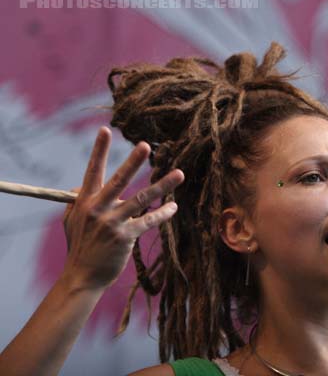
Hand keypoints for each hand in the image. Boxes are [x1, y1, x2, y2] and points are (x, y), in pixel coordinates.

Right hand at [62, 127, 183, 290]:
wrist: (82, 276)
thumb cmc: (79, 246)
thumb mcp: (71, 220)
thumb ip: (76, 200)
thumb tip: (81, 184)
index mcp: (84, 201)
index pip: (93, 170)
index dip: (99, 150)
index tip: (105, 129)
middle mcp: (98, 209)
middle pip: (118, 180)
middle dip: (132, 162)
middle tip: (145, 145)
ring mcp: (112, 223)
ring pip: (141, 199)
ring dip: (162, 186)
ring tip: (179, 173)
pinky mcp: (125, 237)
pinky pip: (148, 221)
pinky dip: (162, 213)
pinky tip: (173, 206)